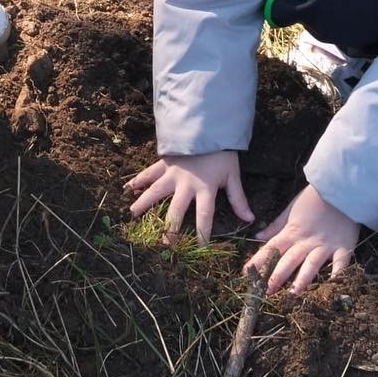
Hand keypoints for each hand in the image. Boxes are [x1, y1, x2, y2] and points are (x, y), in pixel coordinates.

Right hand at [125, 151, 253, 243]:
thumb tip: (250, 219)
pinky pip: (149, 172)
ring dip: (144, 204)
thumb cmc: (222, 153)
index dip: (202, 234)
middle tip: (163, 245)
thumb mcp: (233, 175)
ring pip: (155, 191)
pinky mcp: (164, 163)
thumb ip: (238, 198)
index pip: (204, 217)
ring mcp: (172, 173)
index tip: (200, 250)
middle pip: (175, 211)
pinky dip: (138, 179)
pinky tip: (128, 187)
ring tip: (132, 215)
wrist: (209, 126)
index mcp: (204, 189)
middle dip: (169, 229)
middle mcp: (185, 184)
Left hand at [245, 185, 359, 292]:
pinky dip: (338, 274)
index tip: (246, 274)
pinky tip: (333, 286)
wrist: (339, 189)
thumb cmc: (313, 199)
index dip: (258, 262)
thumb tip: (257, 236)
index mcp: (291, 232)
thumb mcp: (290, 210)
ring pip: (311, 265)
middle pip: (289, 261)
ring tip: (294, 294)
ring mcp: (325, 245)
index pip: (271, 249)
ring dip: (302, 280)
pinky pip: (340, 263)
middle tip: (267, 292)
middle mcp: (306, 242)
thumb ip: (275, 226)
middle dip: (277, 276)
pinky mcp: (343, 247)